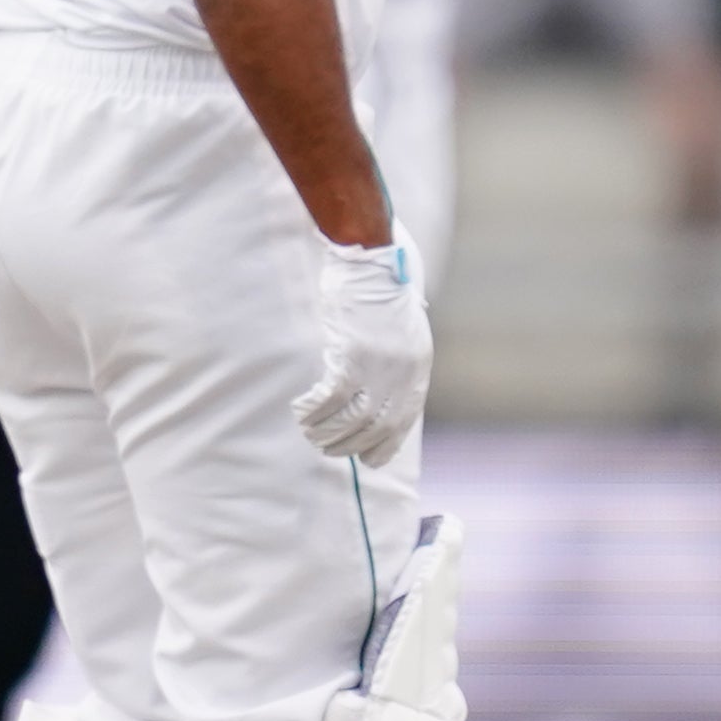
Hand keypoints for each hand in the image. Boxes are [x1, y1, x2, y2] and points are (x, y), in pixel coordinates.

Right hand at [291, 235, 429, 463]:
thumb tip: (383, 388)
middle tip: (328, 449)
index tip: (368, 460)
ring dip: (327, 433)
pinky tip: (302, 412)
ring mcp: (378, 367)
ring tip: (310, 434)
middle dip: (350, 446)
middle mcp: (402, 374)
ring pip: (350, 420)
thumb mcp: (404, 329)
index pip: (403, 422)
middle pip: (375, 428)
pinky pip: (330, 399)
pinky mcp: (351, 356)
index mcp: (418, 368)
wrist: (373, 259)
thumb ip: (398, 359)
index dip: (384, 447)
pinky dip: (314, 411)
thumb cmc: (384, 288)